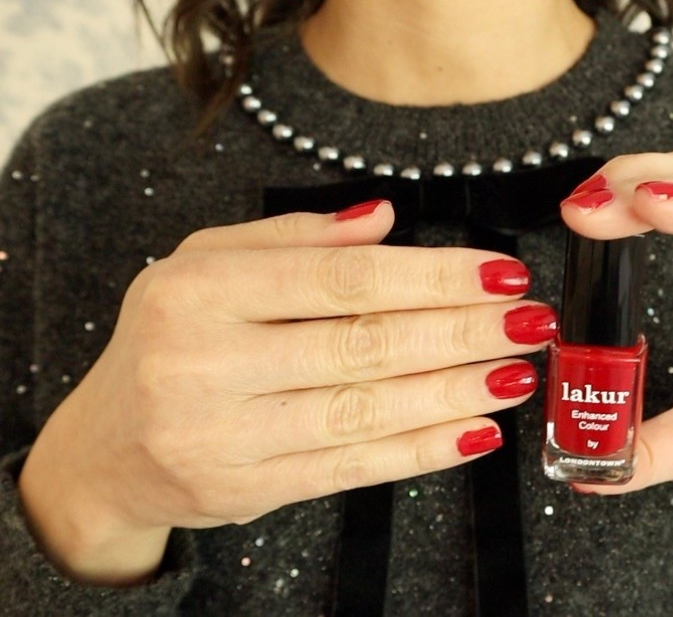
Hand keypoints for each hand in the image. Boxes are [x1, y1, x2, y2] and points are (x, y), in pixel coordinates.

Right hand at [18, 200, 557, 583]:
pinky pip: (351, 468)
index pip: (339, 277)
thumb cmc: (170, 340)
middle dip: (463, 332)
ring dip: (456, 391)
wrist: (104, 451)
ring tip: (517, 373)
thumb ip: (294, 239)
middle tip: (530, 322)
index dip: (432, 276)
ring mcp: (222, 435)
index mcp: (198, 290)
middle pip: (363, 343)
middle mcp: (202, 362)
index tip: (500, 274)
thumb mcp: (205, 266)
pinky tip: (474, 430)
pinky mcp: (246, 491)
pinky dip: (421, 450)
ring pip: (365, 408)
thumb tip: (386, 219)